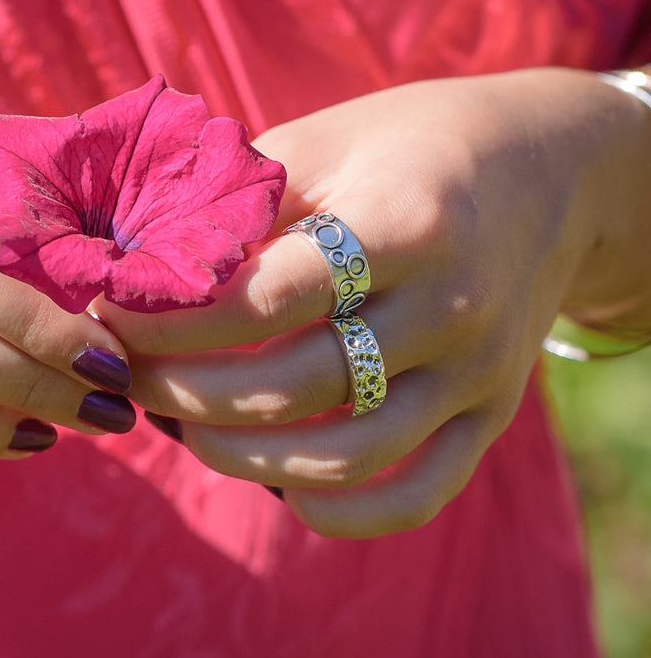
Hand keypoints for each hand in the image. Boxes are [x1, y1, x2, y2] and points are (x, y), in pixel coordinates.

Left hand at [98, 68, 650, 537]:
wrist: (547, 167)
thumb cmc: (404, 146)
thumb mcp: (318, 146)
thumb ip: (234, 205)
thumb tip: (130, 265)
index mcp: (403, 224)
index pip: (264, 299)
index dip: (171, 321)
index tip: (110, 317)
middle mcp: (450, 307)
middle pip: (292, 387)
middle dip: (182, 393)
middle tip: (126, 376)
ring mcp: (477, 372)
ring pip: (344, 454)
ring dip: (239, 457)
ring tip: (177, 424)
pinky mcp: (491, 414)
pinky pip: (419, 492)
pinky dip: (344, 512)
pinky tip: (278, 490)